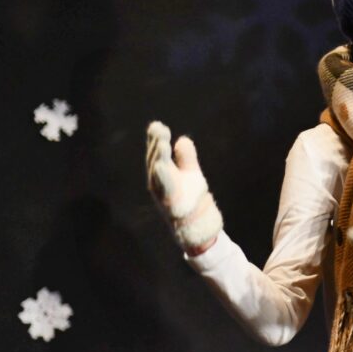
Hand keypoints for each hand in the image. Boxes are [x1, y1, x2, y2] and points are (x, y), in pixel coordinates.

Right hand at [146, 121, 223, 255]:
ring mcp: (163, 195)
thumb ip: (186, 158)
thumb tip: (182, 139)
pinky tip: (163, 165)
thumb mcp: (190, 174)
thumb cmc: (190, 198)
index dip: (156, 140)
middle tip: (158, 128)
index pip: (157, 154)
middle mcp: (158, 184)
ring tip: (161, 143)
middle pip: (155, 161)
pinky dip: (163, 178)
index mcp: (161, 175)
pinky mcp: (171, 205)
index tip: (157, 125)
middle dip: (156, 145)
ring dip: (159, 158)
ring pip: (158, 174)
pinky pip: (166, 191)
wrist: (197, 226)